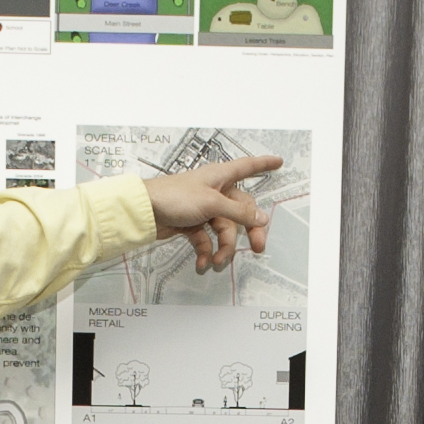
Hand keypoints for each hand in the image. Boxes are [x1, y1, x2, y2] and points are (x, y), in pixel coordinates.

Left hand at [141, 155, 281, 271]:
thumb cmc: (175, 197)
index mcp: (221, 177)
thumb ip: (238, 213)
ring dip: (222, 247)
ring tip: (217, 261)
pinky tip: (203, 261)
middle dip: (248, 230)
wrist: (144, 211)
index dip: (264, 164)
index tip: (278, 162)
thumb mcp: (212, 204)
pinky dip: (205, 250)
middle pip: (240, 210)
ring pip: (223, 229)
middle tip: (257, 247)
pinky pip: (205, 238)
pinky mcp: (191, 223)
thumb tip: (261, 218)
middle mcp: (214, 191)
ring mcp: (203, 208)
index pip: (248, 167)